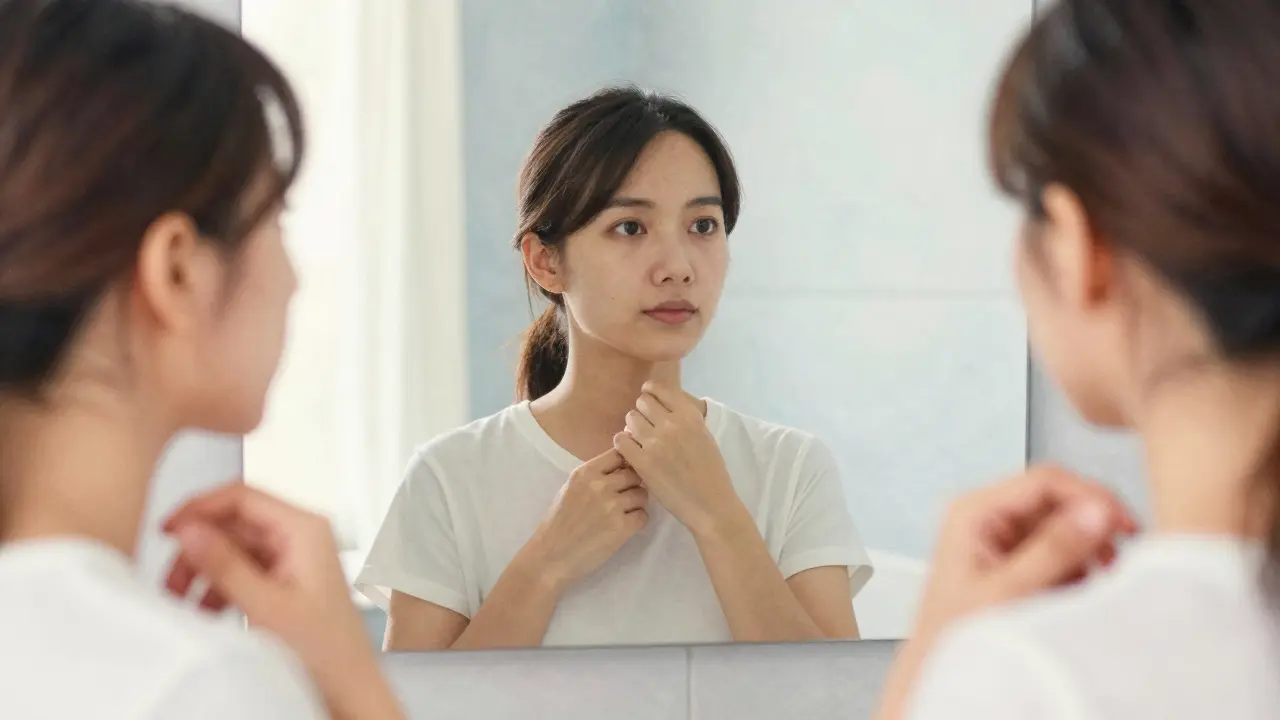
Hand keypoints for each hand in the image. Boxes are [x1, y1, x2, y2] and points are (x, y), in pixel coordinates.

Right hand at [163, 483, 403, 719]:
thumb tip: (188, 530)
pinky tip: (202, 612)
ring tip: (179, 601)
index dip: (200, 508)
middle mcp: (299, 537)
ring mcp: (291, 559)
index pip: (242, 496)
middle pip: (232, 523)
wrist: (348, 691)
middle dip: (197, 550)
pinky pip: (241, 572)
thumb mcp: (265, 606)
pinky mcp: (283, 581)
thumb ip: (224, 566)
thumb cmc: (326, 651)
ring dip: (203, 572)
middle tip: (169, 580)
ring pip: (232, 549)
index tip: (167, 530)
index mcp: (304, 529)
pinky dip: (217, 588)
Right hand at [524, 449, 649, 589]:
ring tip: (622, 515)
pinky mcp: (622, 527)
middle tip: (624, 499)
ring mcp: (612, 506)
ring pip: (643, 495)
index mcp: (585, 472)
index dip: (626, 463)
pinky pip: (644, 516)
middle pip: (635, 474)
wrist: (550, 558)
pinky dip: (637, 522)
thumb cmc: (558, 524)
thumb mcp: (570, 489)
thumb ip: (594, 476)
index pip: (619, 454)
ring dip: (637, 504)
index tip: (624, 474)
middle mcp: (600, 485)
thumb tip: (622, 467)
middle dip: (633, 485)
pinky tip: (623, 528)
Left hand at [614, 381, 740, 536]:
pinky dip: (623, 444)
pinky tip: (631, 454)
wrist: (710, 504)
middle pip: (641, 403)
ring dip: (632, 428)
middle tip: (645, 428)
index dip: (650, 394)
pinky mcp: (642, 462)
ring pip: (629, 419)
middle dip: (641, 413)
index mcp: (689, 415)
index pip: (658, 389)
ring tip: (639, 442)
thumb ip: (686, 418)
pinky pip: (620, 440)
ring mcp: (655, 442)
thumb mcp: (704, 435)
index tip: (649, 404)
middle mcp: (672, 424)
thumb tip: (664, 406)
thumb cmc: (710, 472)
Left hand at [912, 465, 1137, 641]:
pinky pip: (1058, 551)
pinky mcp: (1015, 562)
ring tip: (1096, 580)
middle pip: (1057, 500)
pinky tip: (1075, 593)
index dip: (1090, 496)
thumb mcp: (1008, 591)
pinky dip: (1076, 568)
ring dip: (1086, 551)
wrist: (939, 675)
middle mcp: (987, 518)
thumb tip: (1097, 511)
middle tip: (1117, 557)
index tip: (1123, 524)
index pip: (1044, 480)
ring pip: (1062, 526)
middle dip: (1091, 527)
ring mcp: (1002, 539)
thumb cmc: (955, 636)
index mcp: (974, 512)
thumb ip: (1054, 550)